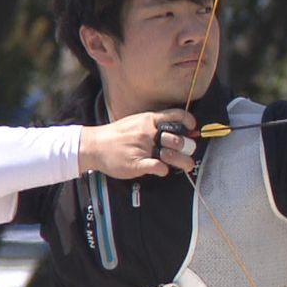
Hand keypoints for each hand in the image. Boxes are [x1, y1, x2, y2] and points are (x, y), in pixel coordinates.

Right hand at [78, 109, 197, 177]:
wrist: (93, 146)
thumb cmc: (116, 135)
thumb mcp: (136, 122)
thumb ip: (155, 125)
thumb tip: (176, 129)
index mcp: (149, 120)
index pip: (175, 115)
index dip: (188, 121)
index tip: (193, 128)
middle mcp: (148, 132)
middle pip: (179, 139)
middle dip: (188, 148)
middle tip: (189, 153)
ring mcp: (143, 148)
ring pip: (172, 154)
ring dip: (183, 161)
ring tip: (185, 165)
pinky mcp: (136, 163)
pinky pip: (157, 166)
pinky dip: (163, 170)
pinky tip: (162, 171)